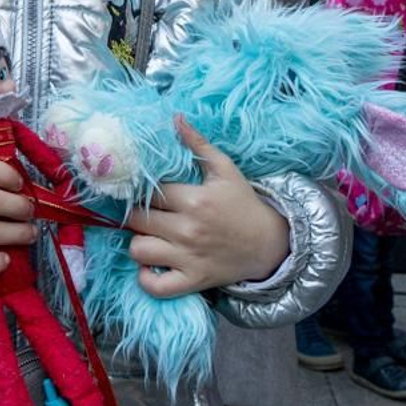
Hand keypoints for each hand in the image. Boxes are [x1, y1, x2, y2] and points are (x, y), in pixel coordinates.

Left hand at [122, 115, 291, 297]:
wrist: (269, 244)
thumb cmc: (243, 203)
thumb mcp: (225, 170)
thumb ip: (198, 144)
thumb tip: (175, 119)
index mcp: (195, 200)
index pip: (149, 192)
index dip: (142, 189)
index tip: (146, 191)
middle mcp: (188, 230)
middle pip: (136, 220)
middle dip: (137, 214)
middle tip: (147, 213)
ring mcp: (188, 258)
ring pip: (138, 250)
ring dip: (139, 243)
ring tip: (150, 236)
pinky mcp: (192, 281)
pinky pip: (155, 286)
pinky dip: (146, 279)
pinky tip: (151, 265)